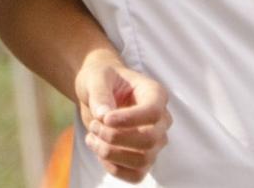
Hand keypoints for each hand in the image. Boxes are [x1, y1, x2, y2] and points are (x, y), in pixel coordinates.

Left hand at [73, 48, 169, 182]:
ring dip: (111, 153)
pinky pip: (136, 175)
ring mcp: (154, 141)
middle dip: (115, 137)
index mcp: (155, 94)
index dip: (129, 120)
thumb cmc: (101, 79)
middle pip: (149, 140)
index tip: (105, 118)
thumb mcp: (96, 78)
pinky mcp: (143, 158)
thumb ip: (99, 94)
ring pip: (143, 161)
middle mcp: (161, 120)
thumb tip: (103, 116)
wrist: (99, 91)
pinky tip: (99, 150)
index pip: (153, 112)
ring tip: (92, 137)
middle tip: (95, 125)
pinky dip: (114, 168)